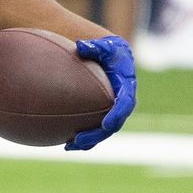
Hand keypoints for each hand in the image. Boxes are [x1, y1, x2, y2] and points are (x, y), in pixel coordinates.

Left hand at [68, 35, 135, 150]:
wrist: (114, 57)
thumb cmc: (109, 50)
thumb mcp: (104, 45)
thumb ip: (94, 47)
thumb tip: (80, 46)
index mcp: (127, 88)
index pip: (125, 105)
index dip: (116, 115)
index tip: (106, 124)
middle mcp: (122, 103)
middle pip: (112, 125)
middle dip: (97, 134)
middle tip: (79, 139)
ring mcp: (113, 112)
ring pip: (102, 132)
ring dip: (88, 141)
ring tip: (69, 146)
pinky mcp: (103, 115)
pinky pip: (94, 130)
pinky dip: (82, 138)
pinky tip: (66, 143)